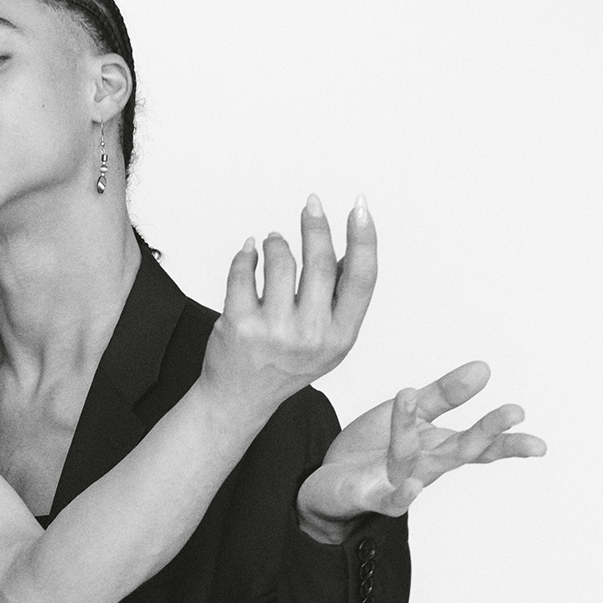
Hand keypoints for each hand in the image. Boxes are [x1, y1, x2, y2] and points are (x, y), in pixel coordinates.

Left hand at [202, 196, 377, 424]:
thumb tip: (352, 248)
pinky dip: (246, 255)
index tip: (360, 207)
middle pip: (321, 262)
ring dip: (277, 242)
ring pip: (281, 260)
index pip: (362, 278)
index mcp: (340, 338)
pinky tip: (249, 252)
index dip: (364, 238)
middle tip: (311, 204)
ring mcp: (274, 332)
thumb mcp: (327, 343)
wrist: (239, 398)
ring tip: (274, 241)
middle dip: (316, 225)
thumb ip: (341, 301)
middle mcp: (310, 336)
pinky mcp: (239, 325)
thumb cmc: (284, 365)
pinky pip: (244, 270)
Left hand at [295, 361, 544, 540]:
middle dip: (488, 432)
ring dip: (438, 446)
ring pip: (421, 463)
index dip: (509, 441)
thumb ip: (444, 394)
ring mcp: (401, 483)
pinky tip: (411, 485)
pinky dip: (402, 494)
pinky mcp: (374, 496)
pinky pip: (390, 498)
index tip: (541, 445)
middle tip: (514, 412)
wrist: (329, 479)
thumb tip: (484, 368)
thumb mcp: (410, 411)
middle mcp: (426, 466)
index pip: (480, 443)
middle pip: (460, 451)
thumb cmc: (371, 448)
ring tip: (457, 423)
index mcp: (439, 445)